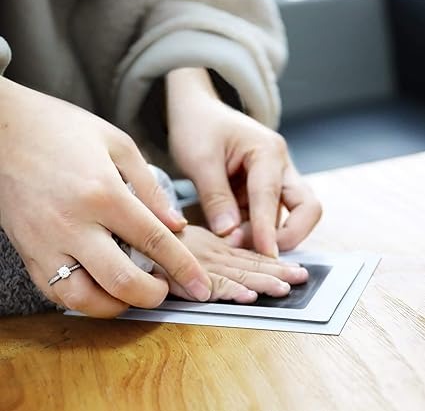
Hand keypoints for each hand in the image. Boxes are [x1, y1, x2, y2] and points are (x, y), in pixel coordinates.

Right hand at [0, 77, 210, 317]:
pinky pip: (55, 292)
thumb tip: (176, 224)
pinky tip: (100, 289)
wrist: (3, 128)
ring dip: (117, 307)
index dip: (184, 269)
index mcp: (103, 193)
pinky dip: (84, 300)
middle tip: (165, 290)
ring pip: (83, 299)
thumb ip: (150, 187)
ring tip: (133, 294)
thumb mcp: (118, 145)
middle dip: (153, 296)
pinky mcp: (27, 251)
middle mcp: (73, 223)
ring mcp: (45, 241)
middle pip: (121, 281)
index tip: (201, 286)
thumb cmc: (63, 129)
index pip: (154, 241)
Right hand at [153, 225, 308, 302]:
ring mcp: (200, 264)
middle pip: (249, 264)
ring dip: (262, 282)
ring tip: (284, 289)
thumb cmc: (159, 236)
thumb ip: (210, 249)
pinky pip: (211, 285)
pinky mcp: (185, 276)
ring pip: (237, 275)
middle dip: (277, 272)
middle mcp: (212, 253)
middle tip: (301, 278)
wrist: (131, 231)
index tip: (294, 267)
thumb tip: (232, 255)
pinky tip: (248, 297)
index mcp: (214, 245)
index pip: (248, 255)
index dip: (272, 262)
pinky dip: (231, 291)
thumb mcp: (190, 240)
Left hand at [166, 68, 321, 256]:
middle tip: (262, 255)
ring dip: (268, 235)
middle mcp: (280, 166)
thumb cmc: (198, 127)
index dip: (267, 230)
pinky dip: (257, 231)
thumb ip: (215, 197)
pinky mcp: (264, 190)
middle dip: (291, 235)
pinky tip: (235, 238)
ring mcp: (275, 178)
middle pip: (307, 208)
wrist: (197, 112)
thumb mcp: (200, 160)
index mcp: (267, 151)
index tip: (265, 257)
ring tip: (236, 246)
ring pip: (288, 216)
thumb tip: (230, 233)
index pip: (272, 197)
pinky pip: (269, 216)